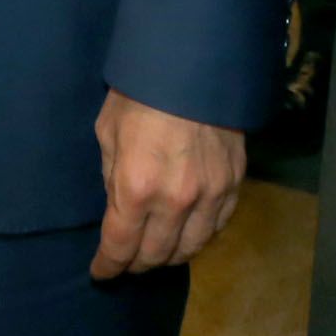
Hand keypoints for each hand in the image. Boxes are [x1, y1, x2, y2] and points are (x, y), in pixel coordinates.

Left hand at [88, 91, 245, 278]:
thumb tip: (119, 207)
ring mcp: (210, 195)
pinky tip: (189, 232)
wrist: (193, 63)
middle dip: (136, 264)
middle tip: (127, 262)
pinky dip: (200, 236)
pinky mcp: (233, 184)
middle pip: (156, 255)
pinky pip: (217, 227)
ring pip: (191, 249)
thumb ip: (112, 177)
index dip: (108, 266)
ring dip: (170, 255)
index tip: (101, 273)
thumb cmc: (139, 92)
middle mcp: (176, 201)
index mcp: (136, 189)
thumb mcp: (108, 132)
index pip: (120, 247)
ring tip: (157, 251)